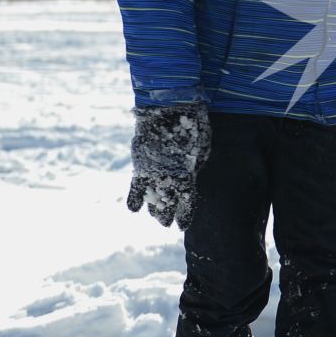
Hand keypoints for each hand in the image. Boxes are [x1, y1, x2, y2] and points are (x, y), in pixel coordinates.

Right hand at [126, 104, 210, 228]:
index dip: (184, 216)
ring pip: (151, 199)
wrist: (168, 110)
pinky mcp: (140, 165)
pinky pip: (135, 187)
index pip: (186, 203)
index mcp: (186, 175)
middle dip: (166, 215)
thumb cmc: (191, 126)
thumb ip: (195, 165)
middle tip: (166, 223)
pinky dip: (134, 198)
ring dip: (153, 210)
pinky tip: (134, 209)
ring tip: (155, 217)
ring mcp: (152, 173)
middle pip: (167, 205)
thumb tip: (191, 175)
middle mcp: (168, 178)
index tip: (182, 226)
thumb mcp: (201, 149)